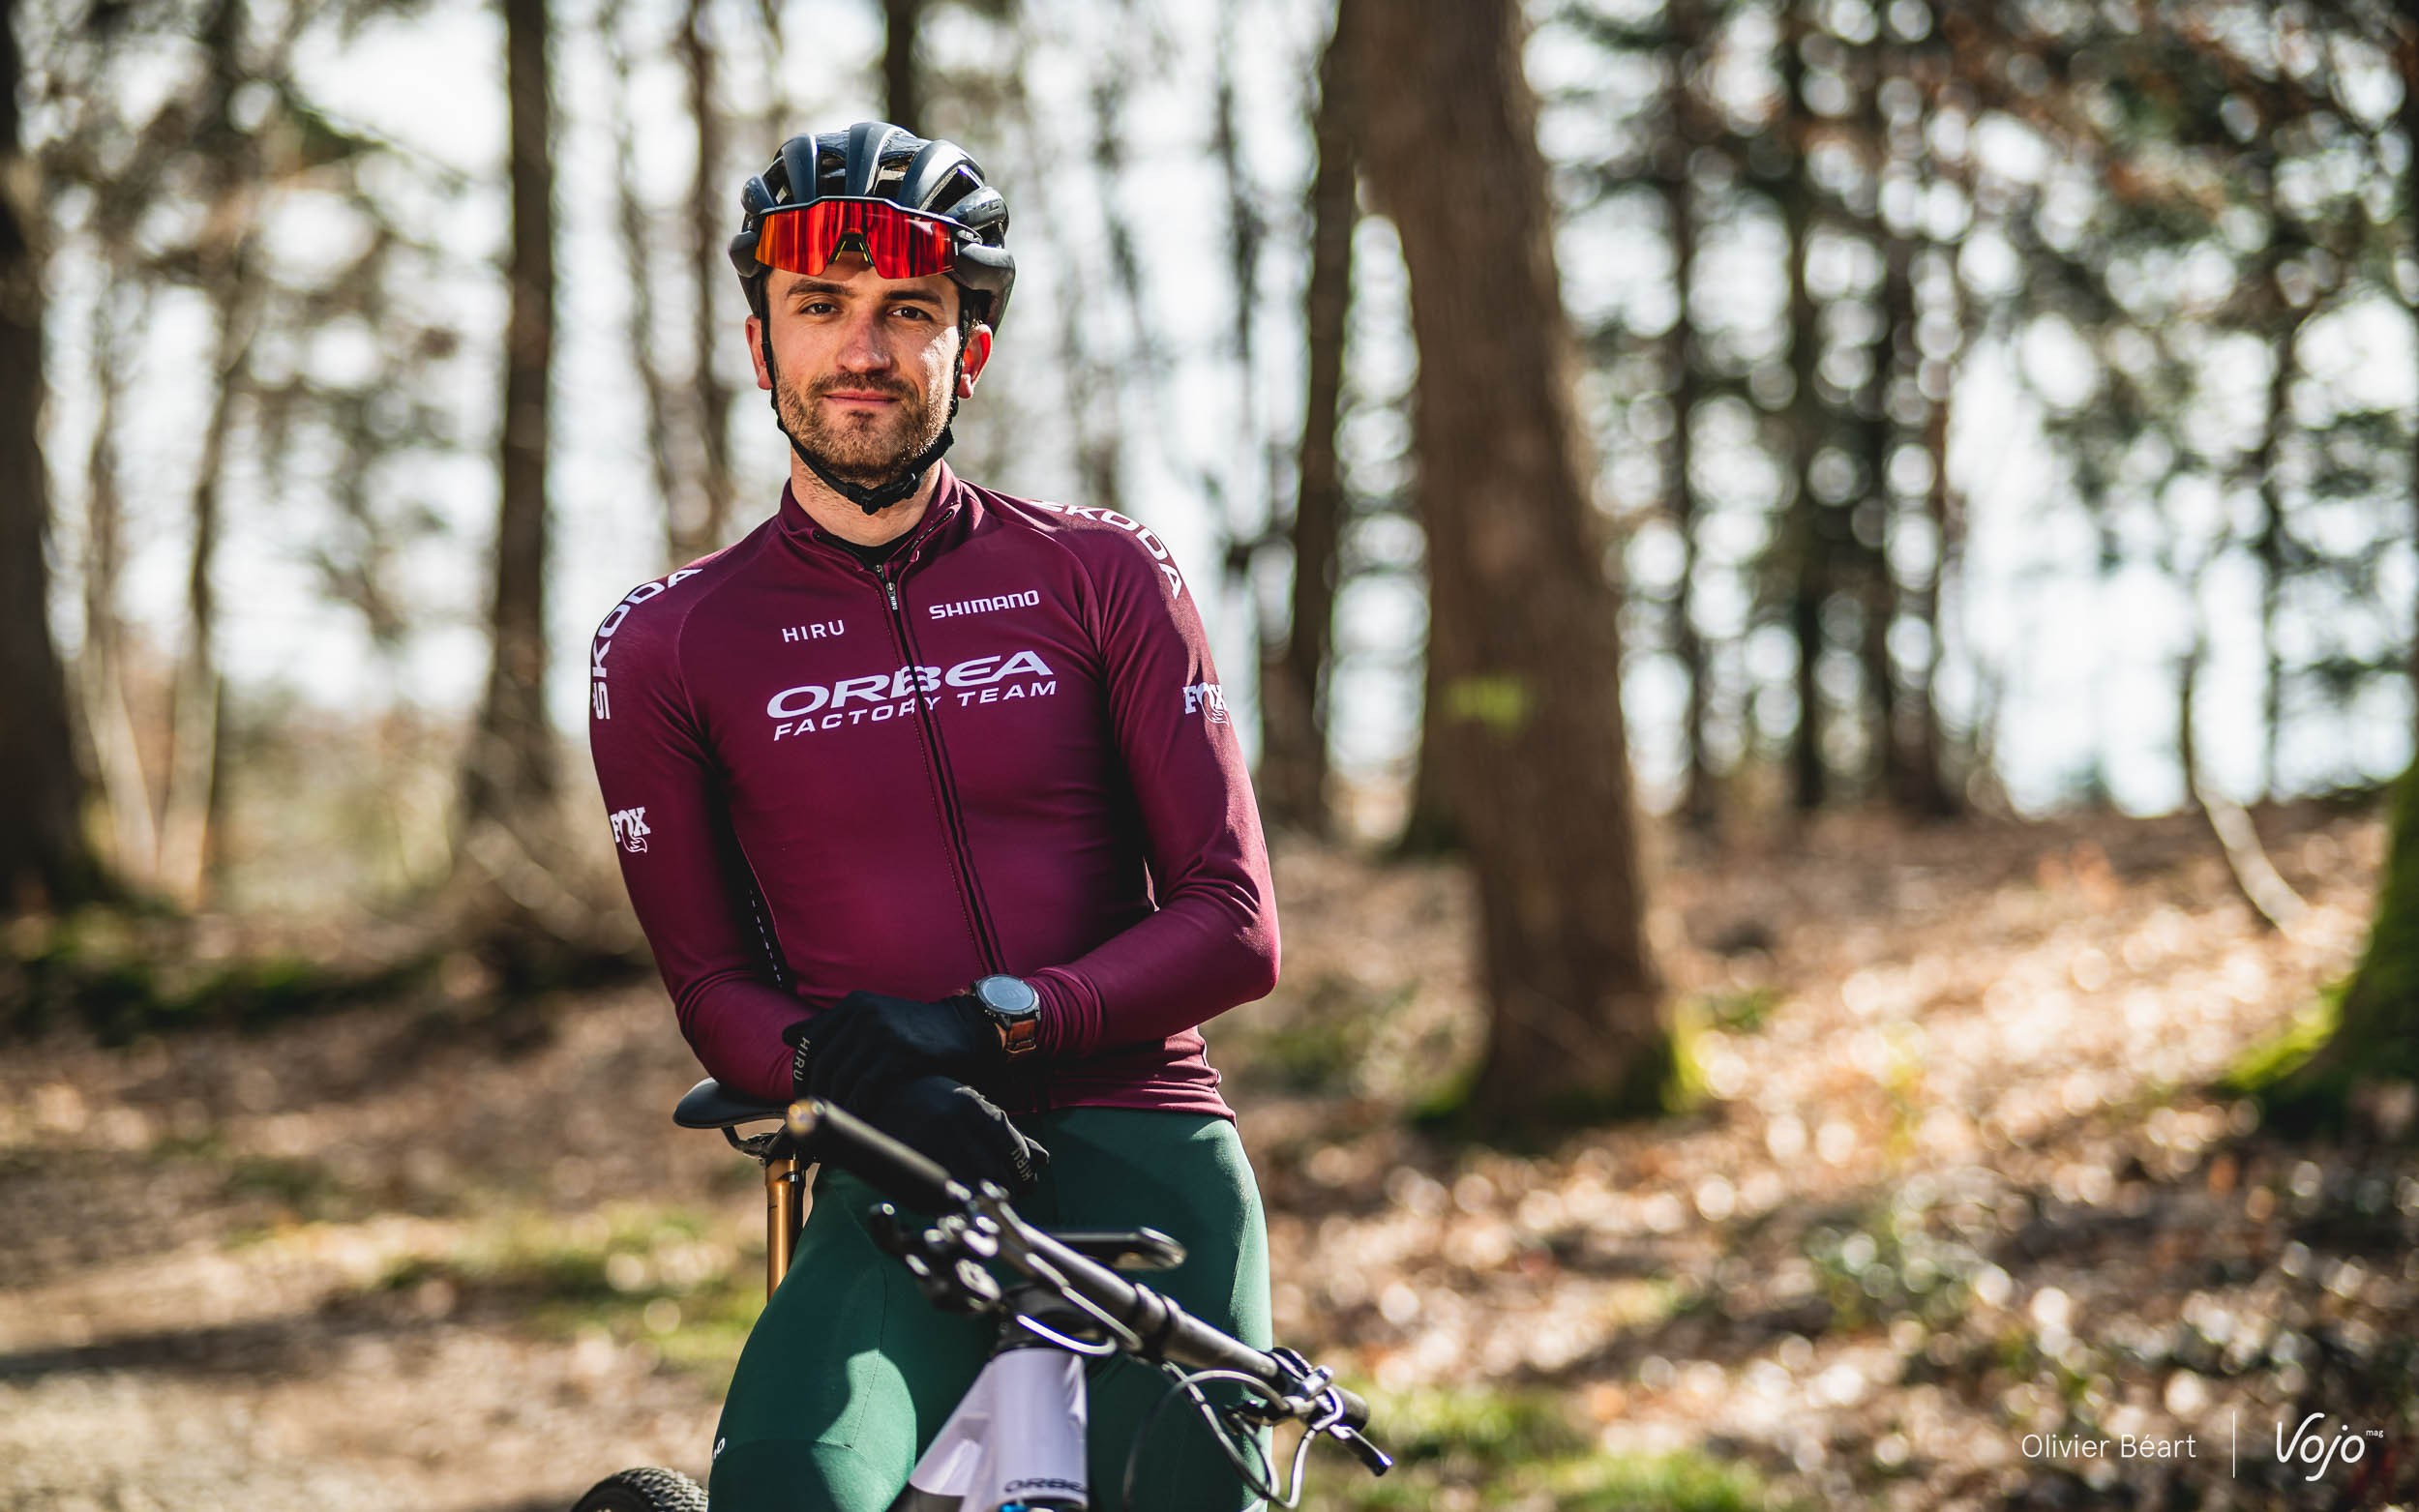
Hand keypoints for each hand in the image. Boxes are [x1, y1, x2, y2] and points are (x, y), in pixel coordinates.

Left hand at [788, 989, 1000, 1109]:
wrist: (961, 1028)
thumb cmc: (912, 1028)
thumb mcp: (870, 1015)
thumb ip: (829, 1024)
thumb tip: (787, 1035)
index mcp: (853, 1004)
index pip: (811, 1041)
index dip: (802, 1072)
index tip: (804, 1095)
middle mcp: (863, 1014)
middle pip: (823, 1061)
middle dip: (814, 1093)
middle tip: (814, 1116)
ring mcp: (881, 1033)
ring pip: (842, 1076)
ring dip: (834, 1104)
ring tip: (833, 1122)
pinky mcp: (899, 1053)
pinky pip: (866, 1086)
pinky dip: (857, 1105)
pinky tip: (857, 1117)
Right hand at [860, 1074, 1048, 1194]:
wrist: (882, 1097)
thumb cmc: (936, 1102)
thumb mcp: (974, 1107)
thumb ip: (1009, 1133)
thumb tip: (1043, 1161)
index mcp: (971, 1108)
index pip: (1013, 1151)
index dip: (1024, 1171)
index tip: (1025, 1180)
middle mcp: (953, 1129)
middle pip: (997, 1175)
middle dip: (1010, 1189)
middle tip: (1008, 1192)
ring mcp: (930, 1151)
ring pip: (974, 1191)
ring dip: (986, 1200)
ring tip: (987, 1197)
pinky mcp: (912, 1171)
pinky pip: (945, 1199)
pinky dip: (959, 1204)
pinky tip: (960, 1197)